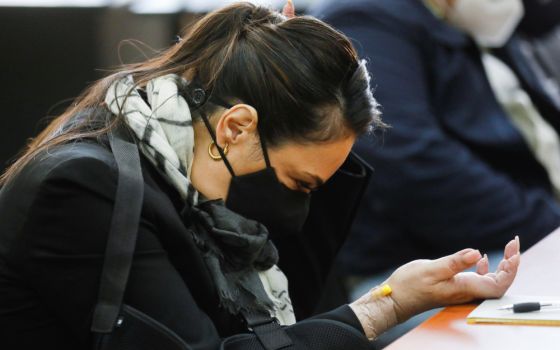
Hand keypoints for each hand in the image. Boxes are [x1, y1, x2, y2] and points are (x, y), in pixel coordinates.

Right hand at [386, 236, 520, 321]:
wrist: (396, 299)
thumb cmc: (410, 286)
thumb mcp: (431, 269)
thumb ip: (454, 262)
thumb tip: (476, 253)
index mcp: (464, 288)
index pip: (499, 284)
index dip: (511, 269)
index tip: (513, 251)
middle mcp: (466, 292)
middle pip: (500, 282)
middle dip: (511, 262)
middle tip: (513, 243)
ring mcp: (462, 290)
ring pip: (491, 280)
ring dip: (501, 264)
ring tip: (506, 248)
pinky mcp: (455, 287)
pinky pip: (478, 280)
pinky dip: (485, 268)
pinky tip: (481, 259)